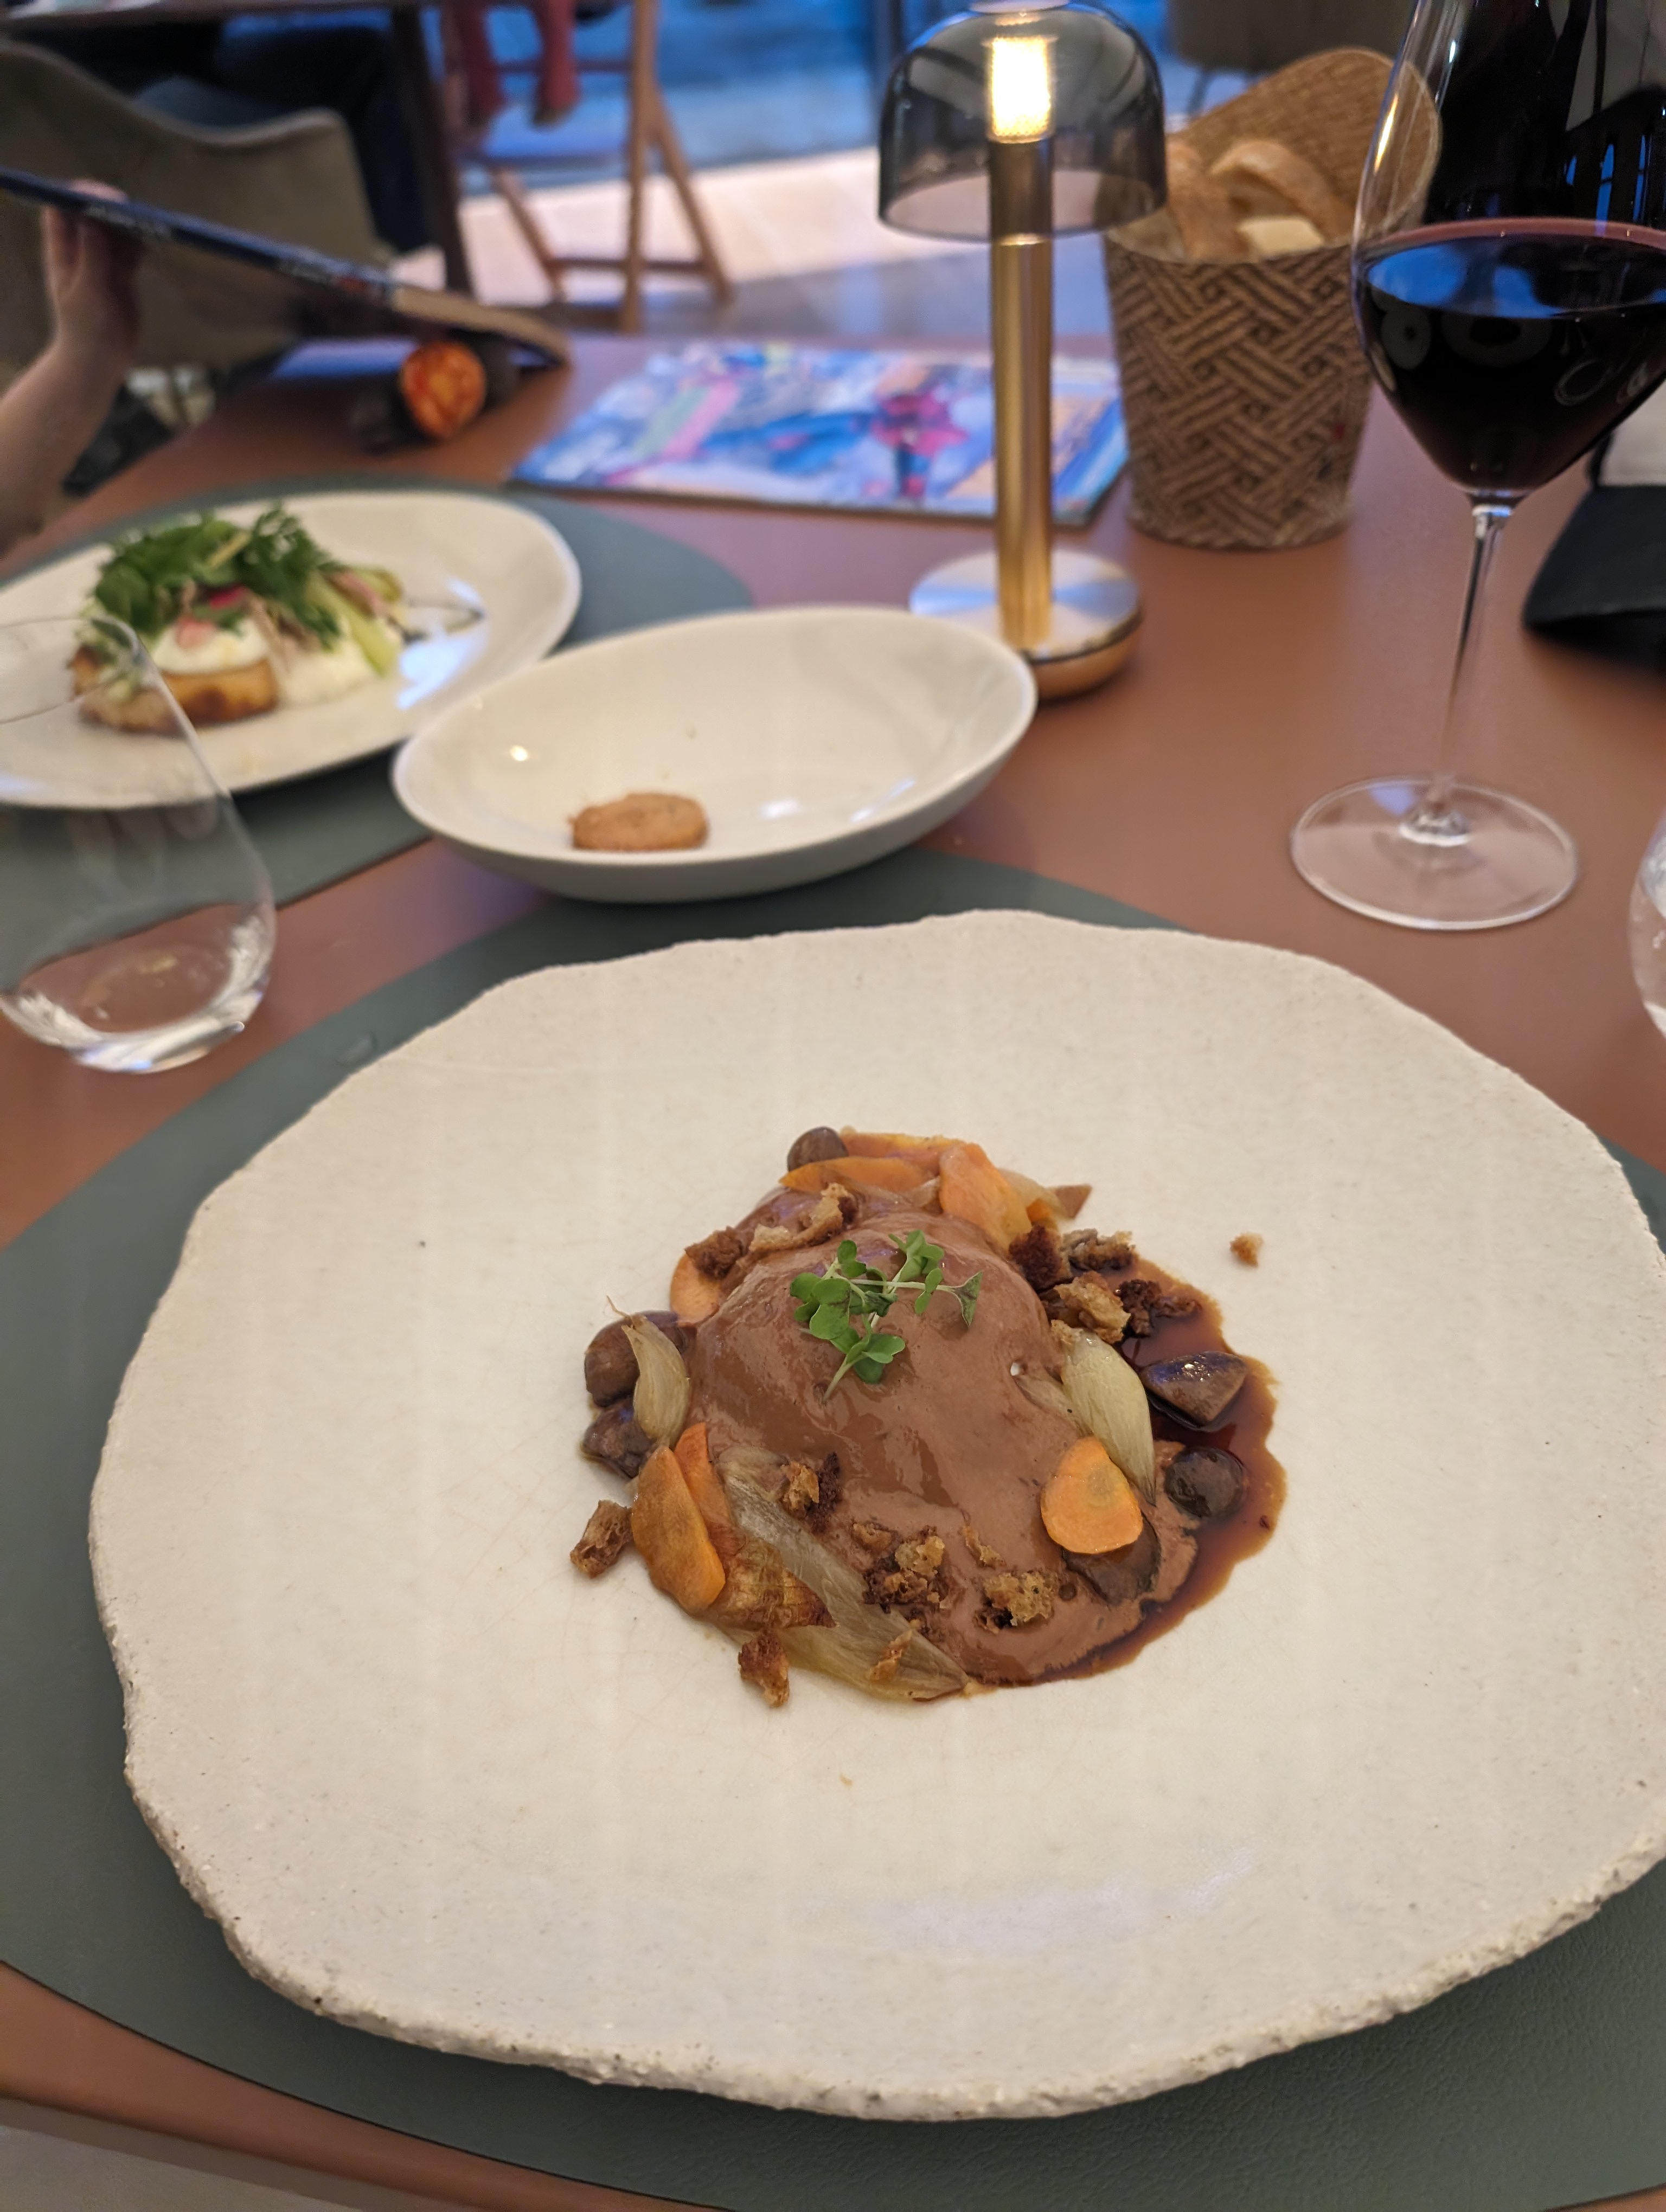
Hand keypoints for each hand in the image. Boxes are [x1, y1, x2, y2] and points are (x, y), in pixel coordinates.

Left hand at [42, 198, 139, 380]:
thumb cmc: (85, 329)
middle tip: (132, 210)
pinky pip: (130, 251)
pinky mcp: (121, 276)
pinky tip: (151, 243)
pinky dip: (139, 244)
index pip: (63, 208)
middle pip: (93, 215)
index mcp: (62, 251)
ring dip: (128, 226)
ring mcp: (102, 262)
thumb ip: (90, 255)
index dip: (79, 195)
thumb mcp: (86, 291)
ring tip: (146, 225)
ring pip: (114, 231)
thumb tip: (94, 219)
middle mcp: (81, 251)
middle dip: (110, 208)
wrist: (98, 360)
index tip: (102, 195)